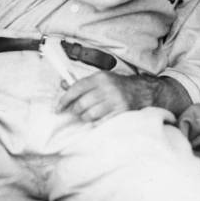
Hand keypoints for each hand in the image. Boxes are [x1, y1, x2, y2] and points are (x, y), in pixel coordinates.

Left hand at [56, 72, 190, 122]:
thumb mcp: (101, 79)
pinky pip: (100, 122)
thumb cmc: (118, 86)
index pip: (76, 88)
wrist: (142, 91)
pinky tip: (98, 120)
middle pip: (81, 104)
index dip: (64, 100)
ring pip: (89, 115)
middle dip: (75, 111)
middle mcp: (108, 88)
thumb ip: (82, 83)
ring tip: (89, 115)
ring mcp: (115, 100)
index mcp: (100, 77)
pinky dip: (96, 123)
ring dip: (86, 118)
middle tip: (76, 112)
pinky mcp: (121, 111)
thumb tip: (62, 85)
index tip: (57, 109)